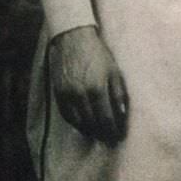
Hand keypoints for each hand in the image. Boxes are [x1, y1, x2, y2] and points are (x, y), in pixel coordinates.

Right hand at [48, 25, 127, 143]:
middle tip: (111, 140)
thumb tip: (122, 115)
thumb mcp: (114, 71)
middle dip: (103, 133)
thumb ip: (118, 94)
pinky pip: (67, 116)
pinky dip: (77, 124)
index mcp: (97, 89)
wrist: (73, 40)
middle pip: (93, 123)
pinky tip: (85, 126)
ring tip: (100, 135)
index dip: (113, 130)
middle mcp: (80, 95)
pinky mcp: (58, 94)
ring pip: (79, 122)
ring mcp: (67, 96)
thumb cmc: (98, 55)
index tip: (119, 137)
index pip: (106, 118)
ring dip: (90, 131)